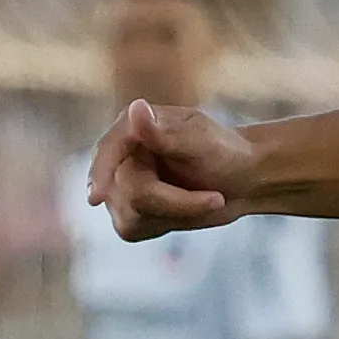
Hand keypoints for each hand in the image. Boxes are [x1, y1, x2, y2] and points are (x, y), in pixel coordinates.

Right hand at [89, 100, 256, 238]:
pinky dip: (164, 224)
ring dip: (173, 213)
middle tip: (215, 199)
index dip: (100, 174)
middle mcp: (121, 154)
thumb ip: (165, 133)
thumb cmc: (225, 152)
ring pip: (127, 215)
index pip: (107, 152)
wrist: (242, 180)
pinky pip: (130, 229)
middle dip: (174, 202)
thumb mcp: (201, 141)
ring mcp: (120, 184)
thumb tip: (136, 109)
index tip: (96, 198)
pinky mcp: (128, 210)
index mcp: (132, 126)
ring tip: (203, 201)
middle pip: (125, 191)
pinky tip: (185, 212)